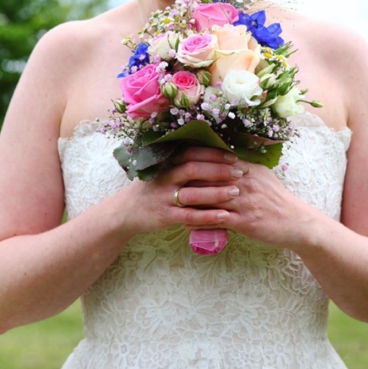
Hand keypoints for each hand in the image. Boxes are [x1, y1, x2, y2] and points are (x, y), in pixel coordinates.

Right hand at [120, 146, 248, 236]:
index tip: (234, 156)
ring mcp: (164, 197)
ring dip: (216, 192)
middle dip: (219, 170)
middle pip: (194, 169)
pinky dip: (208, 216)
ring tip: (237, 192)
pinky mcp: (165, 216)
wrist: (127, 210)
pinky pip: (190, 216)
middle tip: (240, 172)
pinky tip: (225, 216)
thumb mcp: (164, 169)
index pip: (192, 152)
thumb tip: (216, 153)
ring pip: (193, 194)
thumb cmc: (154, 187)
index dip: (214, 153)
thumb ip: (184, 162)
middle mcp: (165, 177)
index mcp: (167, 162)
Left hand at [169, 150, 317, 250]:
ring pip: (211, 198)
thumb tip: (224, 158)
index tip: (178, 155)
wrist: (297, 223)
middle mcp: (245, 183)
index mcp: (249, 169)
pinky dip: (200, 221)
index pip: (219, 158)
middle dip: (188, 176)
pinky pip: (218, 220)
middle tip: (168, 177)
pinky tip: (185, 223)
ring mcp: (245, 202)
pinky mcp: (246, 222)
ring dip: (190, 199)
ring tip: (171, 200)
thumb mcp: (262, 177)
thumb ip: (243, 167)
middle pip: (211, 176)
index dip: (198, 156)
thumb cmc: (277, 200)